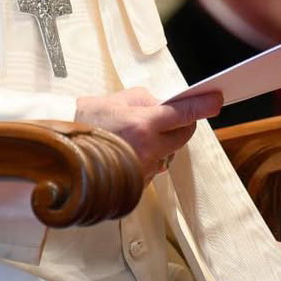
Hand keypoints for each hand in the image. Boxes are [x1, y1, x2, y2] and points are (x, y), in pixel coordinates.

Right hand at [74, 87, 222, 181]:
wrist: (64, 144)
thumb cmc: (89, 118)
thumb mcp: (121, 99)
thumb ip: (149, 101)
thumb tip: (168, 105)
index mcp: (143, 123)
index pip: (184, 114)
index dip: (203, 106)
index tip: (216, 101)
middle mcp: (147, 148)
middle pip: (183, 137)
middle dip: (183, 125)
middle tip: (174, 117)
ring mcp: (143, 167)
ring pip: (170, 154)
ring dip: (164, 143)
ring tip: (139, 134)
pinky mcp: (136, 181)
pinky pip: (155, 167)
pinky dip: (151, 157)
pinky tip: (132, 149)